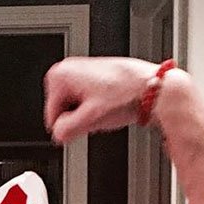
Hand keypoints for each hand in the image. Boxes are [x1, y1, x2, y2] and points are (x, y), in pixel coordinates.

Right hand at [43, 57, 158, 142]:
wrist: (152, 86)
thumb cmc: (127, 94)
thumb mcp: (91, 119)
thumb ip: (67, 130)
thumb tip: (58, 135)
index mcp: (60, 76)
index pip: (52, 115)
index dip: (68, 125)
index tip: (83, 125)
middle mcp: (67, 69)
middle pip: (62, 109)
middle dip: (78, 117)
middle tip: (96, 116)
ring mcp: (79, 70)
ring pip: (73, 105)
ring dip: (86, 112)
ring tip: (104, 109)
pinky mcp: (91, 74)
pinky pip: (84, 99)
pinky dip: (94, 105)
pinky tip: (108, 104)